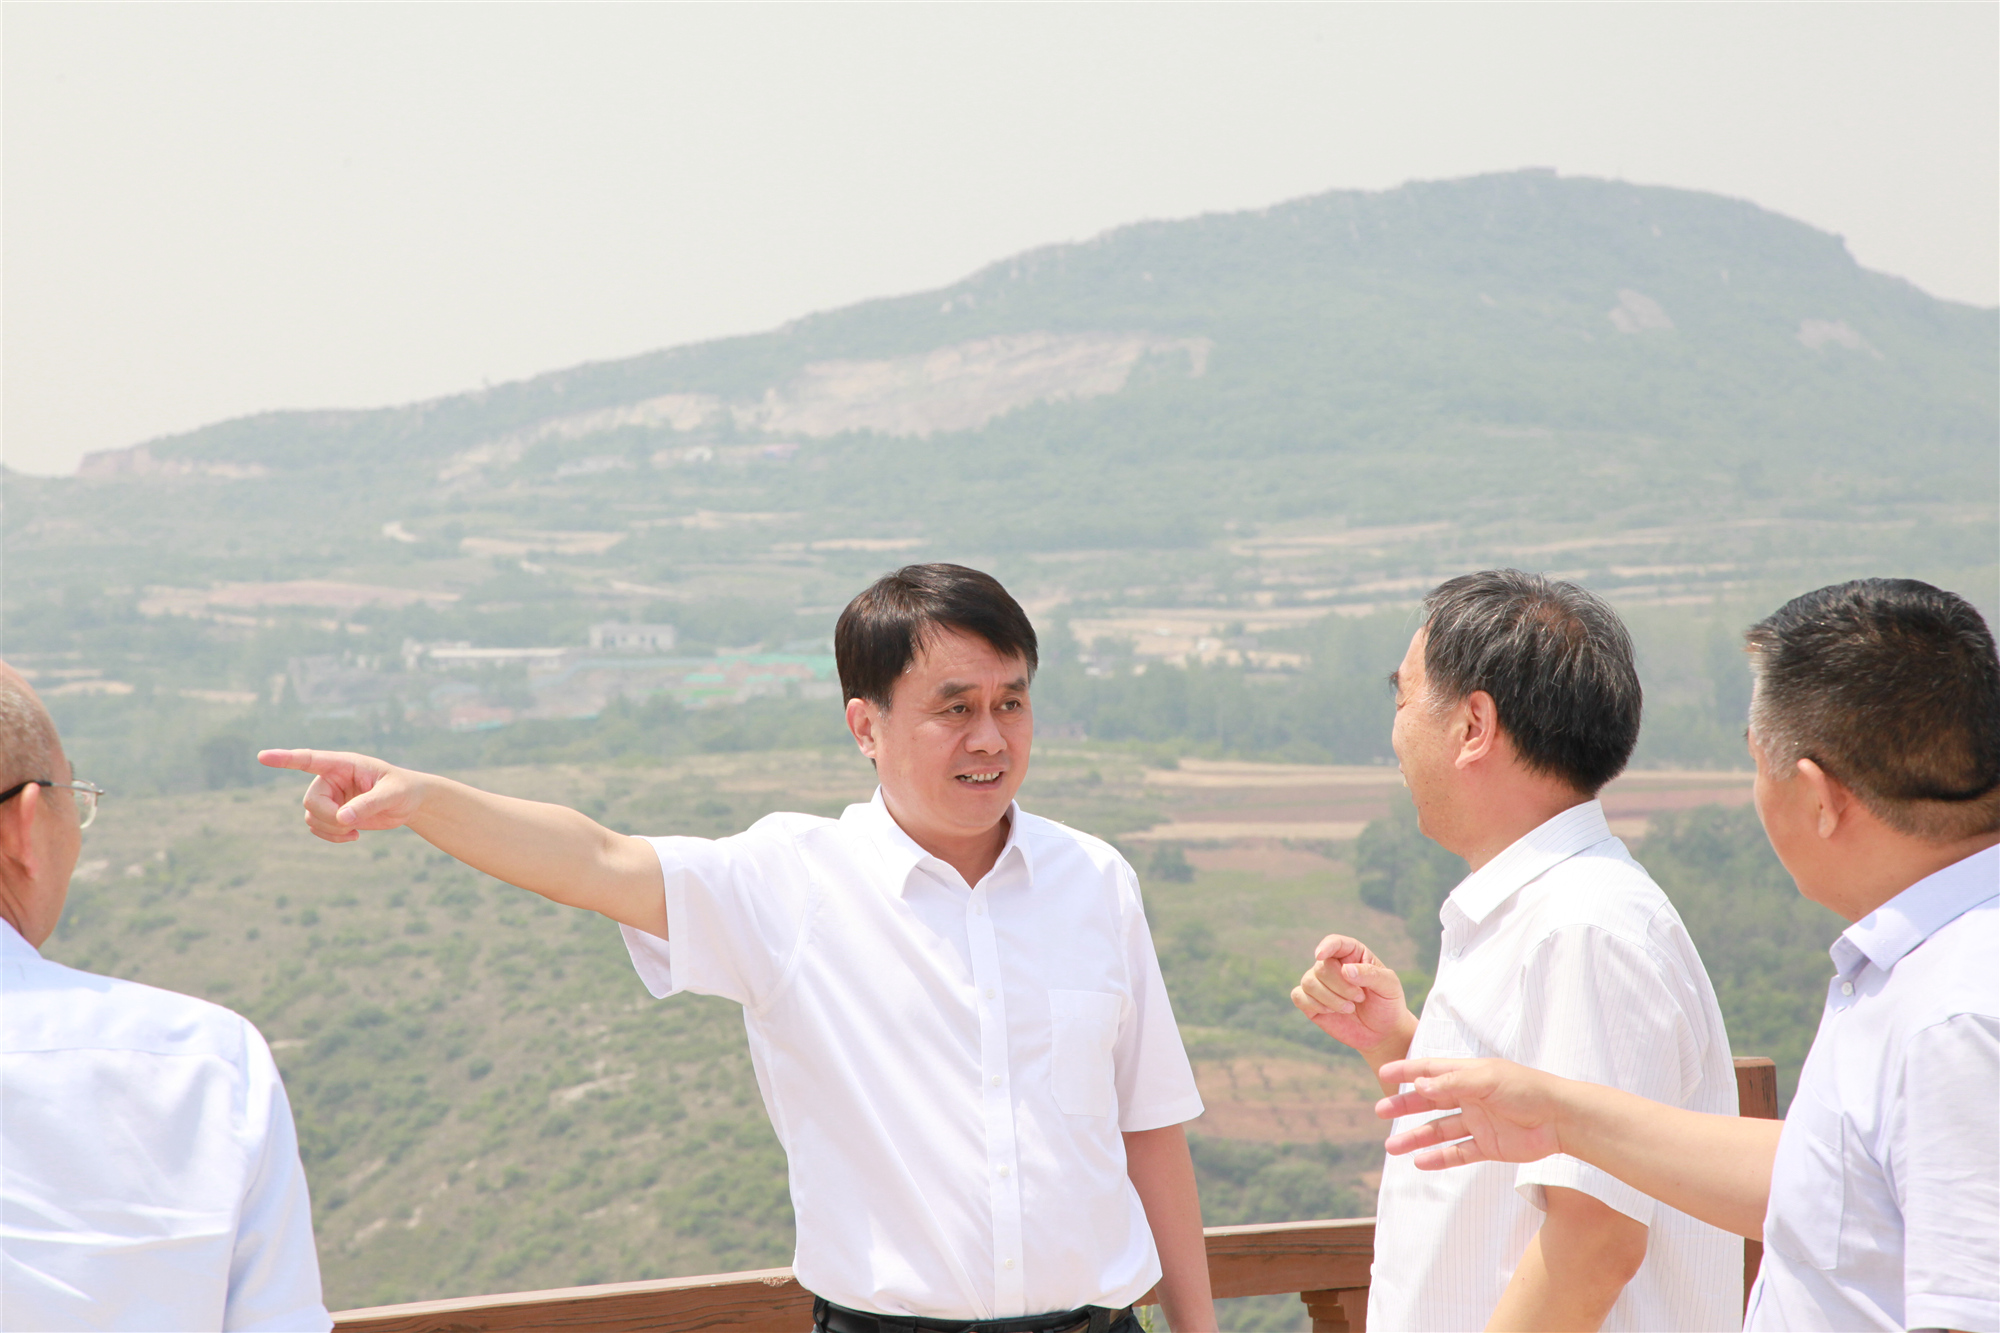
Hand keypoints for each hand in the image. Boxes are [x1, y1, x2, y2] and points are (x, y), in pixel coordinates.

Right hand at [258, 749, 429, 843]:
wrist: (408, 803)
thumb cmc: (403, 790)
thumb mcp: (392, 795)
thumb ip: (369, 804)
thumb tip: (343, 818)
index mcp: (343, 764)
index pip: (310, 759)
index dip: (285, 758)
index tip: (262, 757)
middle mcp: (330, 778)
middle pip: (310, 801)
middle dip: (330, 818)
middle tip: (354, 824)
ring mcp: (328, 796)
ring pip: (311, 817)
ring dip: (333, 829)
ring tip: (357, 828)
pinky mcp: (330, 812)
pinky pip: (316, 828)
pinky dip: (332, 837)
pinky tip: (354, 835)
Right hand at [1291, 934, 1410, 1053]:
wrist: (1382, 1032)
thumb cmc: (1387, 1004)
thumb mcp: (1389, 986)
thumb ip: (1370, 974)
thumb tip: (1345, 970)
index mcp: (1352, 955)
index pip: (1335, 942)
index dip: (1326, 946)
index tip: (1321, 955)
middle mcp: (1333, 966)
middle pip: (1321, 967)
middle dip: (1339, 985)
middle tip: (1359, 998)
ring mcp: (1320, 984)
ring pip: (1308, 982)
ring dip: (1330, 998)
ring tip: (1350, 1008)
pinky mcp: (1311, 1002)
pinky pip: (1298, 996)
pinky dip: (1314, 1004)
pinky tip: (1331, 1011)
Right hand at [1375, 1057, 1565, 1169]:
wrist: (1561, 1120)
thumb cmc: (1527, 1090)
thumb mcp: (1487, 1080)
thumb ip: (1452, 1084)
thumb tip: (1418, 1086)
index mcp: (1469, 1075)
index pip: (1431, 1070)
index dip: (1408, 1070)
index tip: (1384, 1073)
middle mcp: (1470, 1097)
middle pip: (1430, 1102)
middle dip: (1405, 1105)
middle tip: (1380, 1111)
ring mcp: (1478, 1122)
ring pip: (1439, 1131)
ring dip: (1416, 1138)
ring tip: (1392, 1147)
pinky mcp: (1488, 1146)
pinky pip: (1458, 1152)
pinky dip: (1439, 1158)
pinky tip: (1420, 1162)